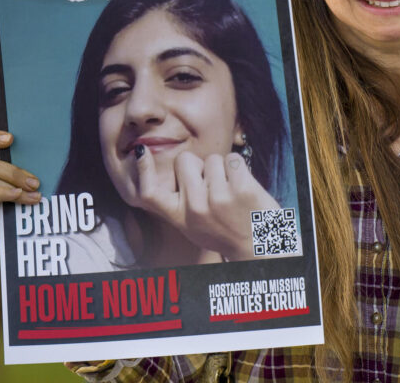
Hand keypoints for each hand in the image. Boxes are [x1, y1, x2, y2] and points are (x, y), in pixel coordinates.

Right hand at [0, 130, 41, 245]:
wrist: (34, 243)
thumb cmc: (38, 209)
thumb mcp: (36, 185)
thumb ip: (34, 169)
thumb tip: (50, 150)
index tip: (11, 138)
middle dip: (14, 171)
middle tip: (36, 182)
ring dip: (14, 183)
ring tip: (35, 196)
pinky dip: (5, 194)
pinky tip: (20, 197)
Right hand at [132, 149, 279, 260]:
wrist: (258, 249)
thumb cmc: (225, 233)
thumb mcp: (193, 226)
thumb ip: (180, 203)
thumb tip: (173, 171)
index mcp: (180, 218)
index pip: (149, 194)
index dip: (142, 170)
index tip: (141, 151)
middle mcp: (195, 208)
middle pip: (184, 160)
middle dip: (198, 165)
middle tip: (212, 185)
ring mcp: (218, 198)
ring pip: (212, 158)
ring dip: (222, 169)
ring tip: (230, 190)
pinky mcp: (242, 189)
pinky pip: (233, 159)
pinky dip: (239, 167)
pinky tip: (243, 185)